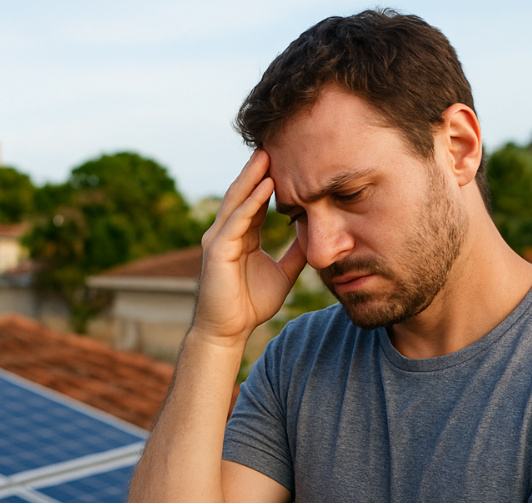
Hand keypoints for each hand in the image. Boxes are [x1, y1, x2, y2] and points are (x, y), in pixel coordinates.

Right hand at [194, 151, 306, 346]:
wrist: (228, 331)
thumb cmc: (249, 304)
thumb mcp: (282, 273)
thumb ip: (295, 253)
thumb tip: (315, 237)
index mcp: (241, 235)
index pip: (255, 200)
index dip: (269, 179)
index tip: (289, 159)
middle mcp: (226, 232)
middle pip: (243, 193)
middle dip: (258, 168)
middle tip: (276, 142)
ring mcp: (218, 239)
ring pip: (237, 201)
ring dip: (253, 177)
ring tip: (269, 155)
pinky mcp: (216, 251)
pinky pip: (235, 221)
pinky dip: (250, 203)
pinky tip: (265, 187)